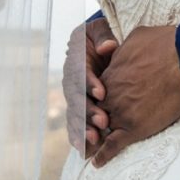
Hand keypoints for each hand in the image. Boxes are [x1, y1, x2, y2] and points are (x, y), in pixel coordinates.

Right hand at [62, 21, 117, 158]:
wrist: (97, 47)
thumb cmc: (101, 38)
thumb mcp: (99, 30)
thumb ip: (103, 36)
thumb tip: (108, 47)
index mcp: (76, 61)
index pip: (80, 73)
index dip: (89, 83)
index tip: (102, 93)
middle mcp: (71, 81)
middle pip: (76, 98)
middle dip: (88, 111)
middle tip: (103, 122)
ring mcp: (74, 97)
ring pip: (75, 114)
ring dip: (84, 128)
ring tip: (96, 139)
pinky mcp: (79, 109)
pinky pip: (75, 124)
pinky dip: (78, 137)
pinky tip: (83, 149)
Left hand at [94, 23, 179, 163]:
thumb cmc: (166, 45)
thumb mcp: (139, 36)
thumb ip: (127, 45)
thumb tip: (124, 44)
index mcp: (111, 75)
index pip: (98, 93)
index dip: (98, 102)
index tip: (99, 108)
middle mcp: (110, 96)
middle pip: (96, 113)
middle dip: (91, 124)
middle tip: (85, 135)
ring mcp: (120, 112)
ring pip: (101, 131)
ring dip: (93, 141)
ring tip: (86, 151)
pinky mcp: (133, 128)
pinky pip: (113, 145)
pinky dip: (104, 155)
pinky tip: (97, 162)